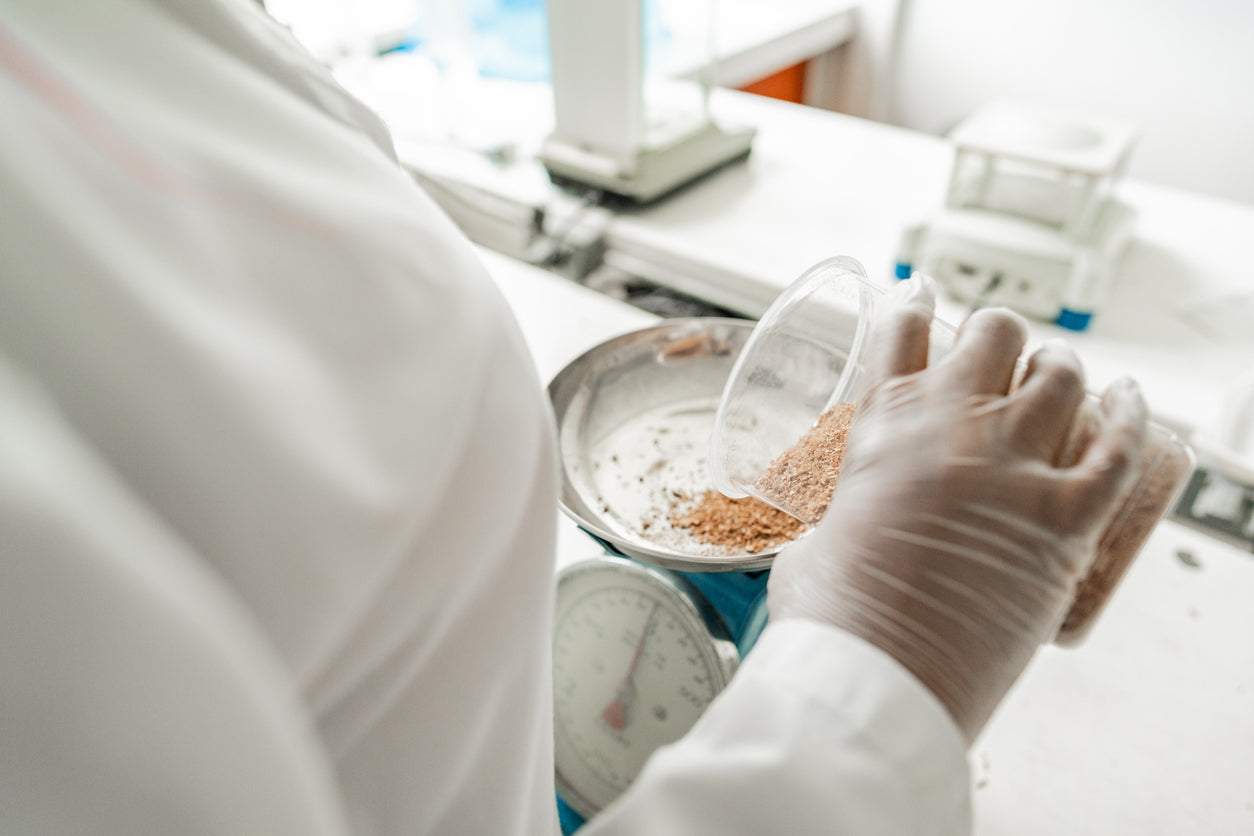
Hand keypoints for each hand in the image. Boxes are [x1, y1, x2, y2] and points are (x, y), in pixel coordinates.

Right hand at [768, 276, 1147, 741]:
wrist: (878, 676)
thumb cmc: (835, 620)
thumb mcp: (813, 537)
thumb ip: (835, 512)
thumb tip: (841, 527)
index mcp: (882, 425)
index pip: (902, 329)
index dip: (913, 303)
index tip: (922, 297)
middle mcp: (954, 428)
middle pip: (994, 332)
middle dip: (994, 336)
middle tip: (992, 358)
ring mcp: (1016, 469)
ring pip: (1062, 374)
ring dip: (1056, 368)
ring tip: (1051, 378)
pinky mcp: (1067, 521)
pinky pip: (1119, 446)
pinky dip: (1131, 414)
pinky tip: (1127, 398)